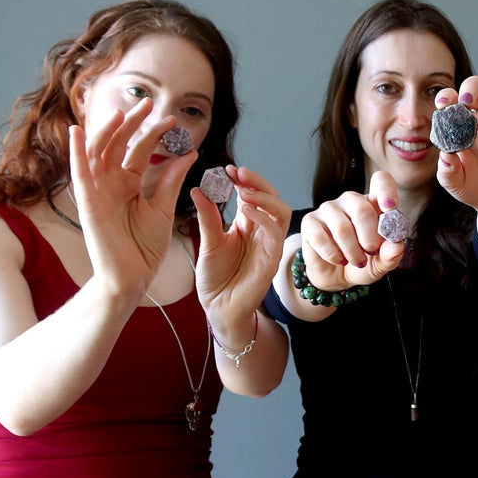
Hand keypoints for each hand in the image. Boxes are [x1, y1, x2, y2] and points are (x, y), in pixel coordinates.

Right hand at [69, 98, 195, 297]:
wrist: (133, 278)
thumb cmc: (145, 247)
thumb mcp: (163, 208)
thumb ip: (172, 180)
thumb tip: (189, 152)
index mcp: (130, 184)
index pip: (140, 150)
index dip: (155, 134)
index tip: (174, 121)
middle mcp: (111, 183)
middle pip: (119, 144)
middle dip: (133, 123)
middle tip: (150, 104)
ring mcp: (98, 192)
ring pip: (98, 152)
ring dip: (108, 131)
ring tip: (123, 113)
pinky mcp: (87, 204)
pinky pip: (78, 174)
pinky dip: (75, 153)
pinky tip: (76, 133)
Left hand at [192, 166, 291, 323]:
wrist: (218, 308)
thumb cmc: (215, 278)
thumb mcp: (208, 242)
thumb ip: (207, 217)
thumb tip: (197, 189)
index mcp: (247, 225)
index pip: (254, 195)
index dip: (245, 180)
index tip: (228, 169)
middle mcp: (261, 232)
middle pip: (273, 198)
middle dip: (258, 182)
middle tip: (239, 173)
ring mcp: (269, 245)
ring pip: (281, 211)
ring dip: (264, 197)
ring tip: (242, 191)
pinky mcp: (271, 259)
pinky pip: (276, 232)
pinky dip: (263, 218)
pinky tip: (246, 211)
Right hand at [296, 170, 405, 289]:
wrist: (336, 277)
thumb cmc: (362, 262)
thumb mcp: (381, 263)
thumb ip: (391, 255)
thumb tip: (397, 246)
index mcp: (373, 203)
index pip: (381, 181)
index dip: (386, 192)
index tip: (390, 209)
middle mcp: (350, 201)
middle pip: (362, 209)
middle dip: (369, 238)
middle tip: (370, 252)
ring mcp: (328, 209)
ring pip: (342, 228)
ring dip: (352, 252)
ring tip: (357, 261)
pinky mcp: (310, 221)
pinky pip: (321, 238)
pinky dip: (333, 255)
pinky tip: (339, 260)